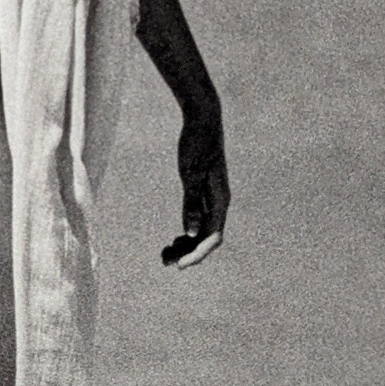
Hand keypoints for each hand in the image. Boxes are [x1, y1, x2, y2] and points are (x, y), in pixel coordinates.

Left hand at [162, 106, 229, 268]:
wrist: (203, 120)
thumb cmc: (197, 144)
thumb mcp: (191, 174)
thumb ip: (191, 203)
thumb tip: (190, 232)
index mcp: (220, 200)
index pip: (212, 237)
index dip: (197, 254)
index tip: (179, 265)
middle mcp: (219, 203)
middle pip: (207, 238)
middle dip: (188, 253)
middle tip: (164, 262)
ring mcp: (213, 199)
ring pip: (202, 231)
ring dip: (187, 245)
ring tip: (165, 255)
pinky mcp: (205, 193)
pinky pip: (199, 221)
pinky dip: (187, 233)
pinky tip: (174, 240)